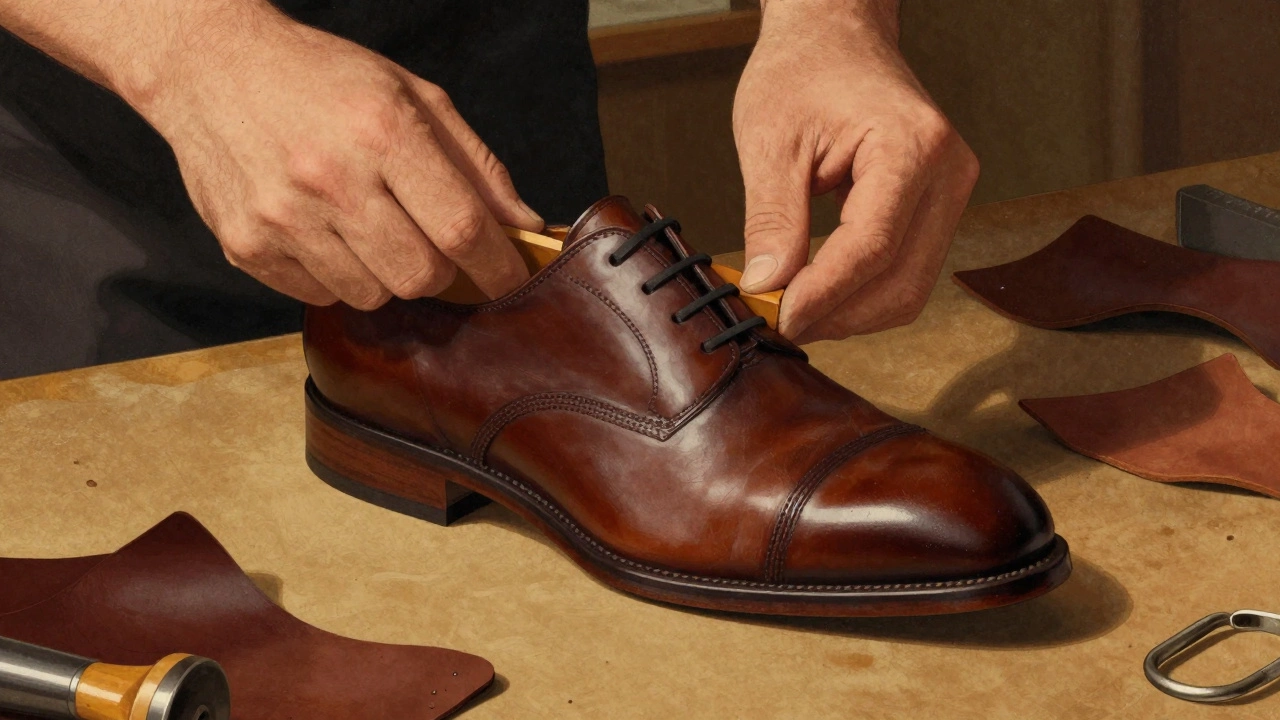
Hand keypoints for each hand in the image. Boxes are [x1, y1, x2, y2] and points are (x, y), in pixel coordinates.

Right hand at [136, 8, 540, 308]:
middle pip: (421, 276)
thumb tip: (525, 224)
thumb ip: (476, 165)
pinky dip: (335, 275)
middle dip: (440, 269)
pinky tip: (321, 229)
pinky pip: (320, 296)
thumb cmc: (323, 79)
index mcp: (383, 131)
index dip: (498, 266)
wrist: (210, 67)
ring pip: (373, 295)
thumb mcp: (412, 96)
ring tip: (365, 224)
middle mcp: (330, 178)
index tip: (512, 279)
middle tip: (426, 239)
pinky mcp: (246, 247)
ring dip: (385, 273)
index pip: (463, 228)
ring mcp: (282, 218)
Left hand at [733, 0, 978, 342]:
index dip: (822, 295)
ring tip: (793, 306)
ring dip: (851, 313)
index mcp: (911, 147)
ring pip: (909, 289)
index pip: (871, 248)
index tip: (777, 318)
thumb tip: (766, 287)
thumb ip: (771, 220)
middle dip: (837, 315)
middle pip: (901, 282)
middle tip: (777, 321)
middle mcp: (948, 172)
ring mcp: (951, 192)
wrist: (835, 38)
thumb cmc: (803, 72)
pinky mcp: (939, 207)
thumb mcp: (770, 142)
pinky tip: (818, 289)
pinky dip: (862, 293)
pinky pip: (907, 271)